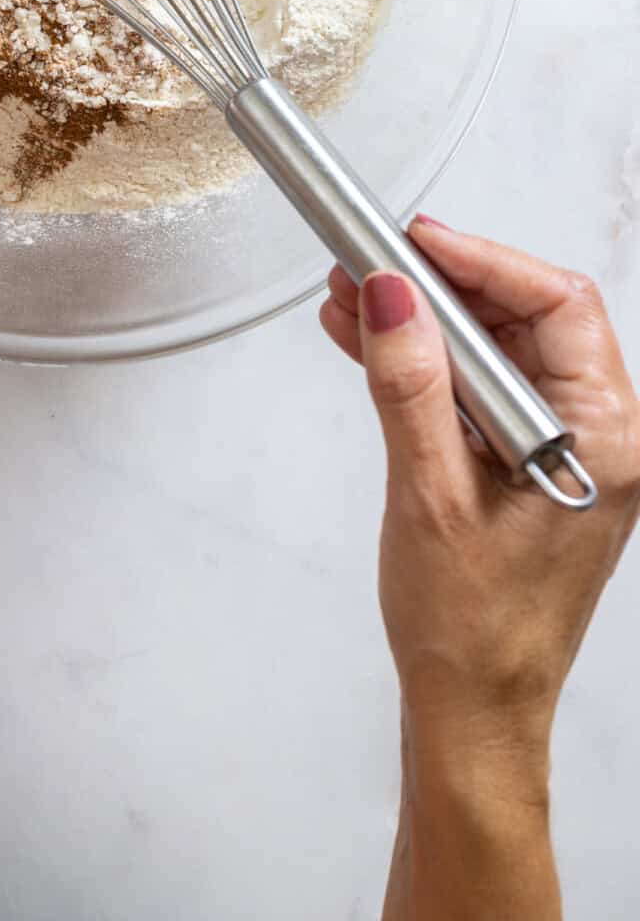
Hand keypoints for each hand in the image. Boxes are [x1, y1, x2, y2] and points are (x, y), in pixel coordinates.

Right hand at [321, 221, 639, 738]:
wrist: (472, 711)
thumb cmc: (471, 628)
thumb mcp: (429, 494)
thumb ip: (408, 384)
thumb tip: (389, 294)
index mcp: (605, 439)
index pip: (558, 305)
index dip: (483, 261)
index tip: (414, 243)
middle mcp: (596, 436)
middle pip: (526, 318)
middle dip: (442, 286)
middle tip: (371, 264)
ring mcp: (559, 449)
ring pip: (495, 349)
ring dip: (422, 323)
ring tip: (349, 298)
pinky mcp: (522, 463)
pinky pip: (476, 389)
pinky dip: (423, 364)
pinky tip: (365, 342)